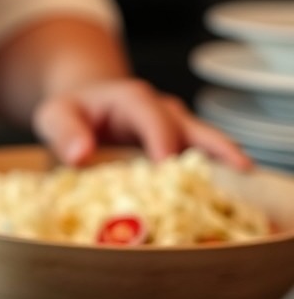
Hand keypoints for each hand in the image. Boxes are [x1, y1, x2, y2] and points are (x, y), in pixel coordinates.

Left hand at [31, 78, 251, 168]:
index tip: (166, 161)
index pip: (150, 114)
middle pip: (192, 127)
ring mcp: (176, 129)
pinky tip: (225, 199)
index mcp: (131, 99)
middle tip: (236, 169)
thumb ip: (64, 132)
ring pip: (205, 143)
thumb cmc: (70, 112)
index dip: (160, 136)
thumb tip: (80, 155)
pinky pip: (201, 160)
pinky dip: (214, 176)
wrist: (84, 108)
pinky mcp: (180, 148)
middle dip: (213, 147)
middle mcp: (161, 111)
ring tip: (244, 183)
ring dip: (224, 161)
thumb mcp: (55, 115)